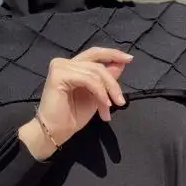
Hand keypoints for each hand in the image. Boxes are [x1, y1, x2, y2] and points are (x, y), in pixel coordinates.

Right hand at [18, 46, 132, 157]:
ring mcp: (60, 67)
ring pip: (95, 72)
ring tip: (108, 110)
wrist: (56, 131)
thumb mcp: (97, 96)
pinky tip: (104, 106)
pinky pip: (88, 80)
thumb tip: (120, 64)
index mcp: (72, 66)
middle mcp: (64, 63)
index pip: (95, 54)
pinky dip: (99, 93)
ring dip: (107, 93)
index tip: (129, 59)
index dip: (112, 54)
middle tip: (121, 100)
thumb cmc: (73, 116)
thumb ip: (106, 79)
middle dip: (112, 81)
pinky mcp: (58, 74)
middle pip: (97, 63)